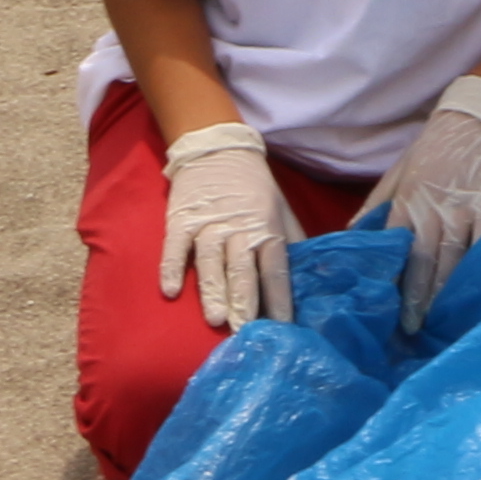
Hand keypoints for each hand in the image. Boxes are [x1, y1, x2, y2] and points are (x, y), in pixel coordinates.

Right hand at [158, 121, 292, 327]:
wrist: (217, 148)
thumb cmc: (253, 186)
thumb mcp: (280, 208)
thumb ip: (292, 240)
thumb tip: (310, 274)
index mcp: (266, 228)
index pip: (275, 269)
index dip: (279, 299)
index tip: (282, 327)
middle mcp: (238, 229)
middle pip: (242, 269)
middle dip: (244, 302)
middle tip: (245, 331)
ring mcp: (207, 224)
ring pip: (210, 262)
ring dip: (212, 290)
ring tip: (215, 318)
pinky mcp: (181, 219)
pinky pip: (175, 247)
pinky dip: (171, 267)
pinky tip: (171, 290)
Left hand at [361, 74, 480, 319]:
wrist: (477, 117)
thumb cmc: (432, 149)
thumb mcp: (396, 174)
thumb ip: (374, 208)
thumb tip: (349, 240)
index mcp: (407, 202)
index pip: (395, 250)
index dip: (391, 282)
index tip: (385, 311)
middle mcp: (434, 209)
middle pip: (425, 261)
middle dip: (418, 298)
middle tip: (412, 330)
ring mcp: (466, 209)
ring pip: (456, 259)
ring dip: (448, 293)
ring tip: (442, 323)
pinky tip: (479, 293)